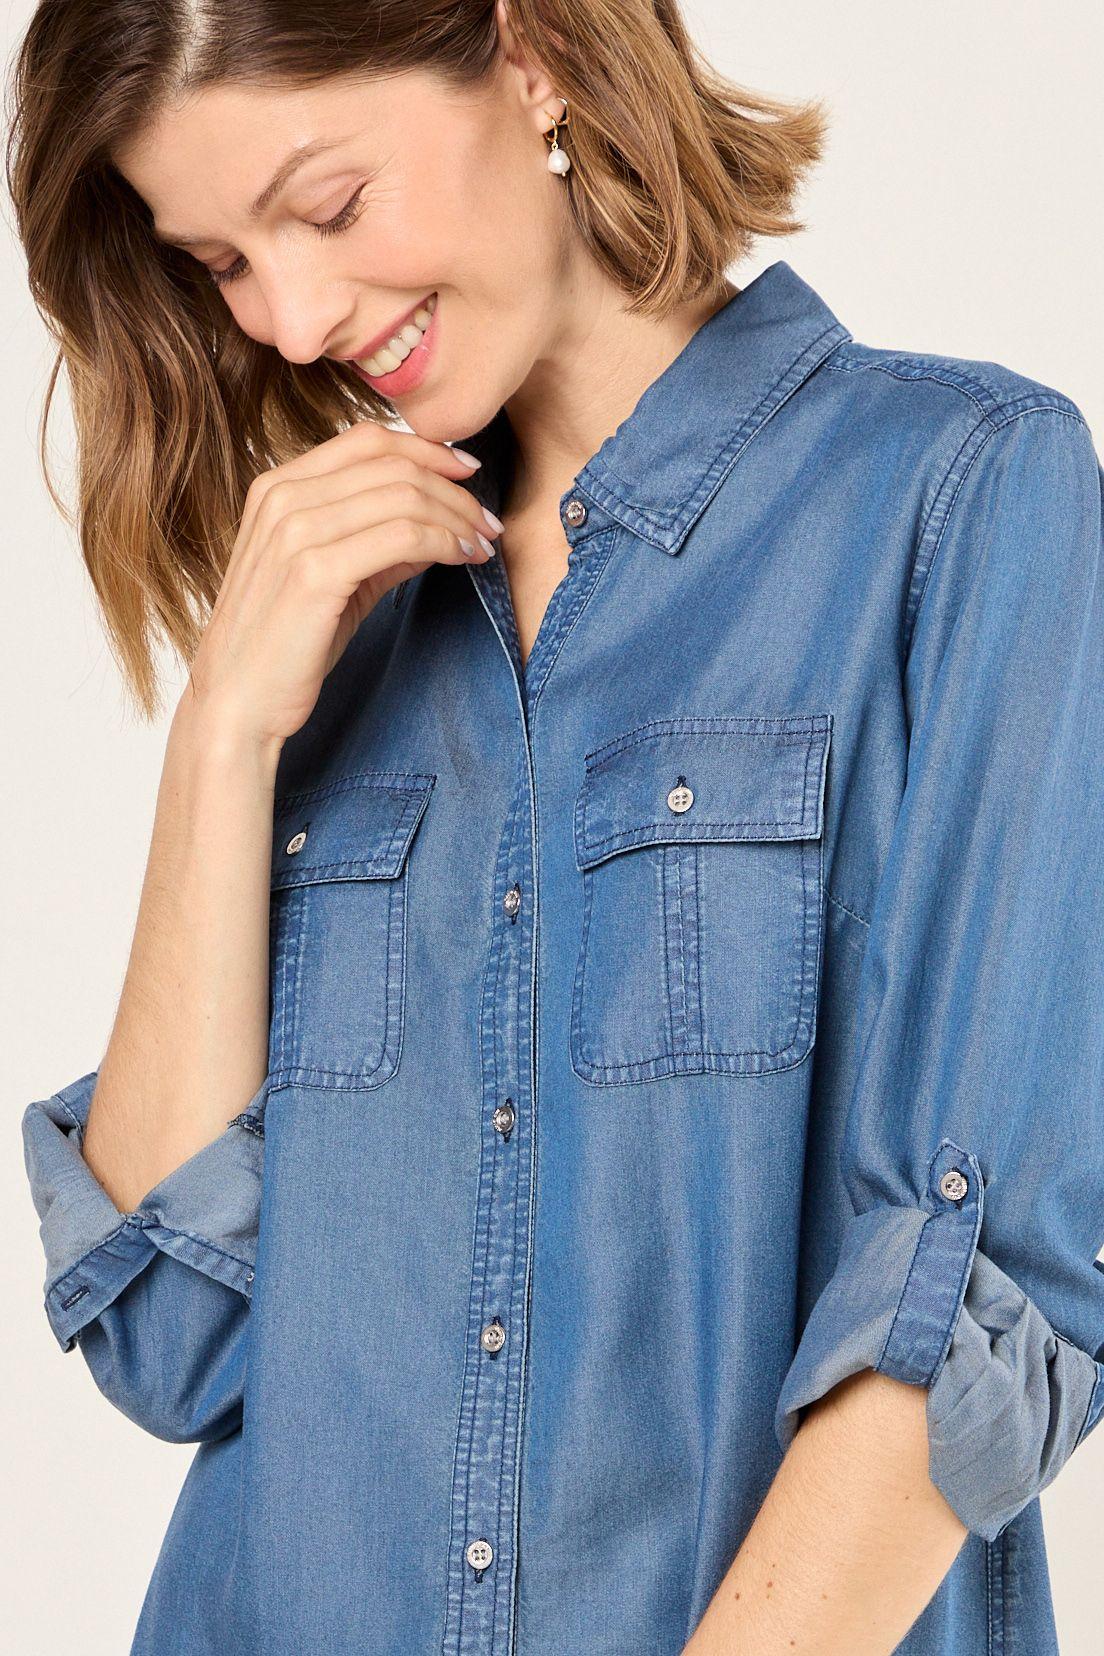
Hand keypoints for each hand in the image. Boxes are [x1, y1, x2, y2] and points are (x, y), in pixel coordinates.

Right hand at [182, 423, 498, 747]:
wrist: (238, 701)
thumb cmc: (283, 645)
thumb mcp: (331, 578)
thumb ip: (379, 544)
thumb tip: (440, 525)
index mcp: (278, 487)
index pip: (367, 440)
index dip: (428, 450)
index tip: (468, 474)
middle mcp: (282, 497)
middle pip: (393, 465)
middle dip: (454, 490)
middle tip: (488, 522)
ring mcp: (295, 531)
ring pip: (404, 496)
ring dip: (456, 518)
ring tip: (482, 544)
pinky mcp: (314, 571)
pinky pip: (402, 536)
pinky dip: (444, 542)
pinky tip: (461, 559)